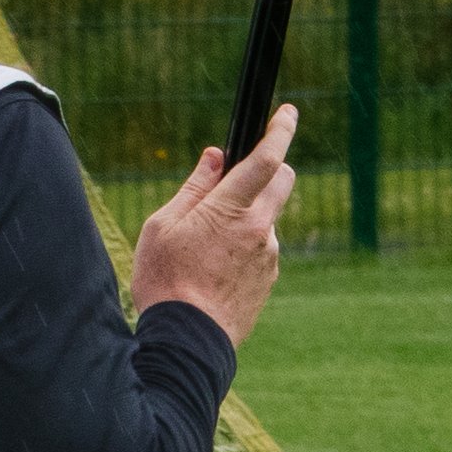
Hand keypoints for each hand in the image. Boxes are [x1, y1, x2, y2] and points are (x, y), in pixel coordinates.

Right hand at [129, 104, 296, 348]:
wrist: (187, 339)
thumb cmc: (165, 279)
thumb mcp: (164, 225)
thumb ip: (194, 187)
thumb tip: (216, 158)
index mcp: (231, 209)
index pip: (266, 158)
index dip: (280, 131)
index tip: (288, 112)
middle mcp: (260, 229)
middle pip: (282, 181)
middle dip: (272, 168)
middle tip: (243, 175)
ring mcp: (269, 255)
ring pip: (267, 218)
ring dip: (248, 216)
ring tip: (206, 247)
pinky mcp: (270, 279)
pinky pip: (262, 248)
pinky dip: (245, 246)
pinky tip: (215, 268)